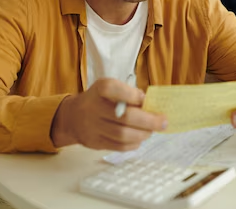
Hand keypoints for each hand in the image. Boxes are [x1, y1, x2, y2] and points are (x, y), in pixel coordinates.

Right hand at [51, 78, 166, 150]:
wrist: (73, 117)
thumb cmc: (100, 100)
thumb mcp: (110, 88)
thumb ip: (128, 93)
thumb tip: (151, 105)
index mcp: (99, 89)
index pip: (113, 89)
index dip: (131, 95)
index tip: (144, 99)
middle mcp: (93, 108)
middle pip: (124, 117)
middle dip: (148, 121)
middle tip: (163, 122)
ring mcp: (93, 127)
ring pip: (122, 135)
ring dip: (142, 134)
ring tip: (152, 131)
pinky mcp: (95, 143)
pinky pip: (118, 146)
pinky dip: (133, 144)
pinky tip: (140, 139)